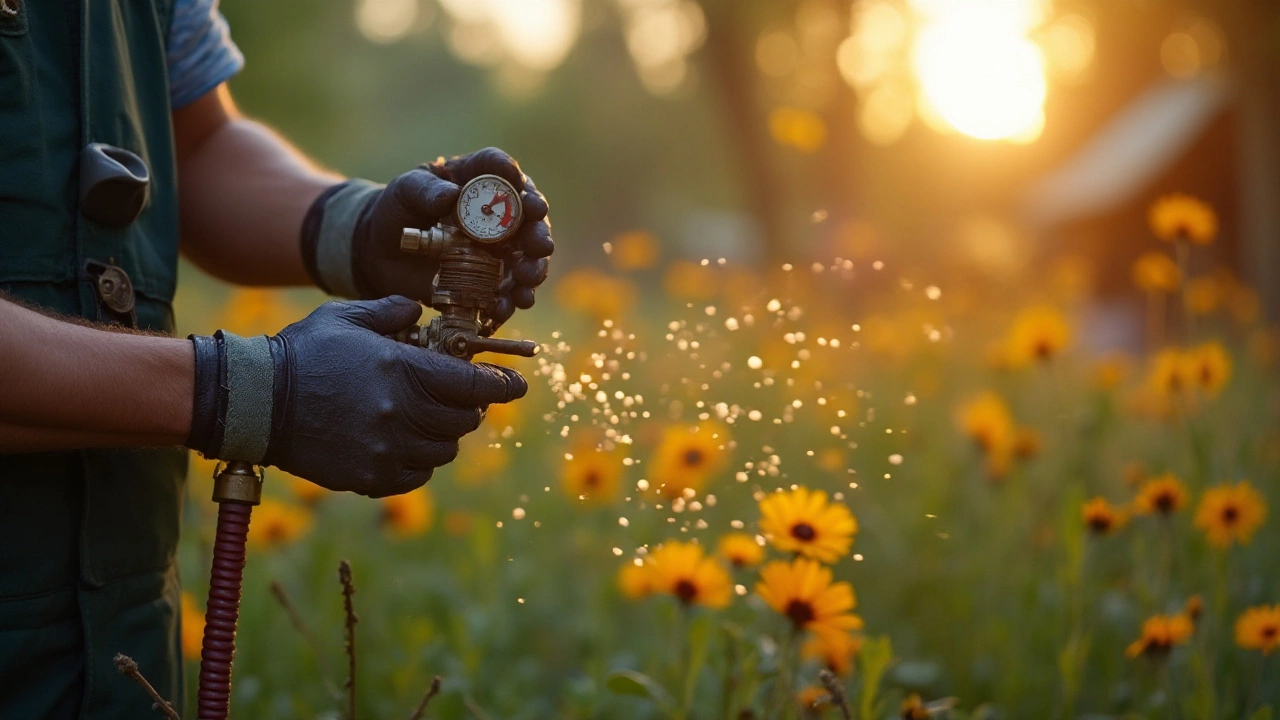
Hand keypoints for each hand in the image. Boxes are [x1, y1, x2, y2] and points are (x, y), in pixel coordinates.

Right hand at [188, 296, 526, 496]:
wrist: (254, 401)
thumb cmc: (303, 352)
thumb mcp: (347, 317)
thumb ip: (392, 311)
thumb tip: (419, 312)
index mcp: (404, 371)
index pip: (475, 385)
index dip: (502, 386)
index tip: (518, 386)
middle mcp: (402, 414)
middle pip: (463, 421)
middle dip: (467, 407)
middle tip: (459, 398)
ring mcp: (386, 450)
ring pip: (442, 451)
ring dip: (442, 436)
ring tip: (425, 420)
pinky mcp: (368, 477)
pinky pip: (415, 475)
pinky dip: (418, 462)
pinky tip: (402, 444)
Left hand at [353, 148, 553, 328]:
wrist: (381, 252)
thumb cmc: (398, 210)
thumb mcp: (405, 192)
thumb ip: (424, 190)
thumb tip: (451, 196)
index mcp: (477, 181)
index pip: (499, 168)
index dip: (512, 175)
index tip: (520, 186)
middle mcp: (496, 214)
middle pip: (528, 218)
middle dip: (538, 232)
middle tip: (540, 244)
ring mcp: (496, 250)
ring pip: (526, 259)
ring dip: (533, 270)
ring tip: (527, 279)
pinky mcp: (487, 281)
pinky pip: (505, 293)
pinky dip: (508, 302)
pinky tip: (505, 306)